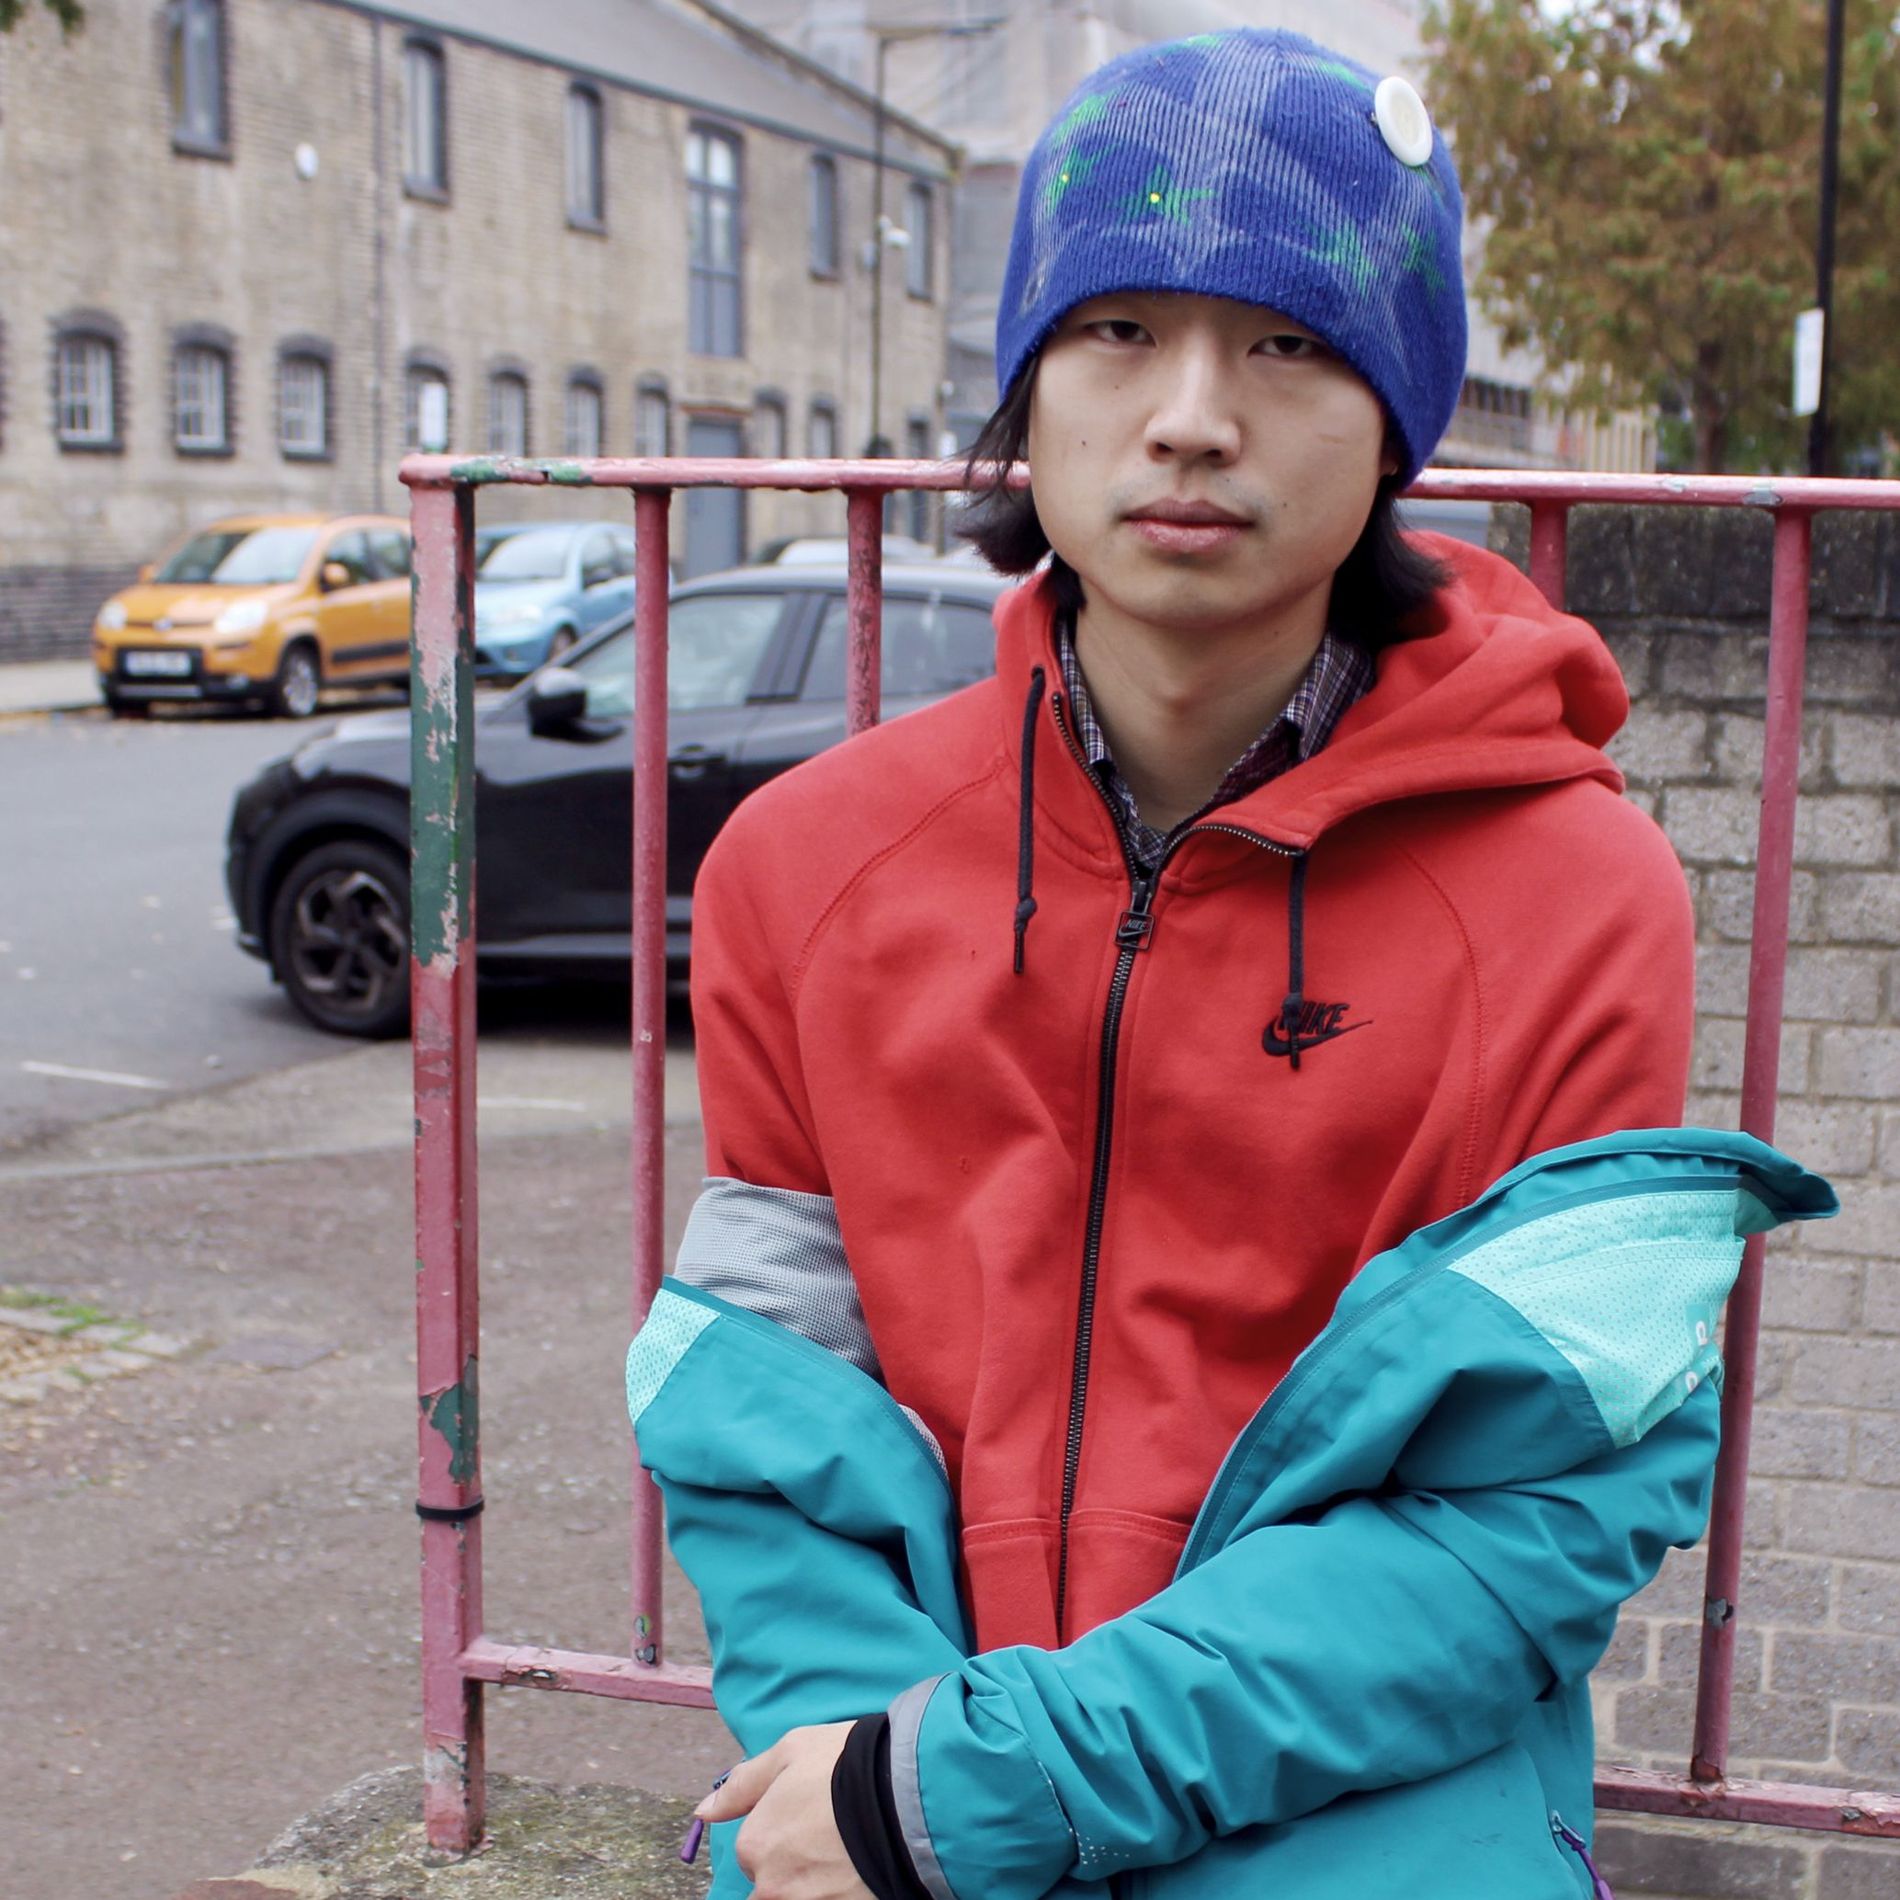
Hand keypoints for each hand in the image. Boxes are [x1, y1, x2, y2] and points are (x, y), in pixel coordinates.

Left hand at [695, 1721, 870, 1899]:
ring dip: (814, 1884)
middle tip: (829, 1843)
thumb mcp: (790, 1752)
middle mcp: (772, 1887)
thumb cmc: (846, 1765)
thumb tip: (704, 1811)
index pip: (752, 1852)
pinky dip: (838, 1893)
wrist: (908, 1793)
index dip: (781, 1833)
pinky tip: (857, 1875)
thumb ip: (742, 1785)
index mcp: (754, 1845)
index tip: (811, 1818)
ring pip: (797, 1899)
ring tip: (845, 1860)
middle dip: (793, 1869)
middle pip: (770, 1887)